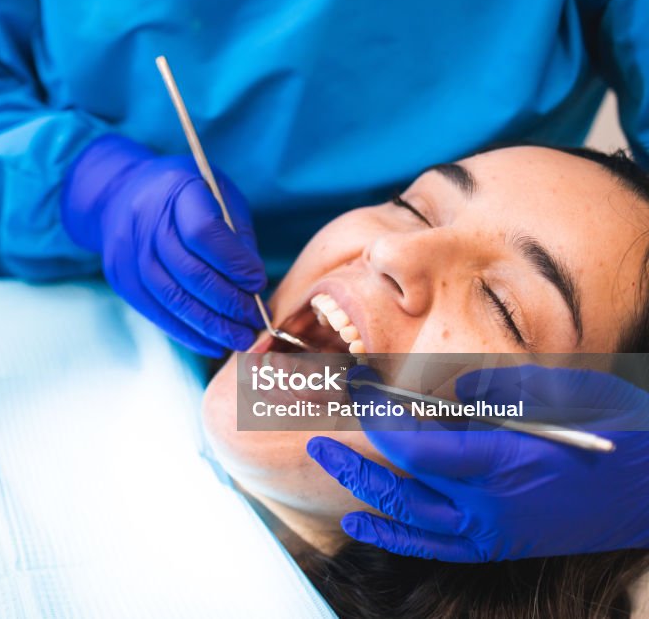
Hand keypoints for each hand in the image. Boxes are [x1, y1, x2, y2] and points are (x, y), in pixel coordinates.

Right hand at [61, 134, 265, 355]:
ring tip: (240, 338)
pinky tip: (213, 343)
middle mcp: (146, 222)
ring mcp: (128, 253)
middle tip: (255, 321)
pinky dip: (188, 333)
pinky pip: (157, 313)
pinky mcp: (121, 278)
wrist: (122, 194)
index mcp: (177, 191)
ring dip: (211, 325)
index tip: (258, 283)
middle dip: (228, 303)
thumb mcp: (219, 198)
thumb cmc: (185, 197)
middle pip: (190, 272)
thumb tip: (254, 289)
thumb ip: (237, 239)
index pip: (204, 233)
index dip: (234, 263)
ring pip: (173, 299)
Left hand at [307, 365, 648, 560]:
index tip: (361, 396)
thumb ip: (501, 388)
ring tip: (326, 463)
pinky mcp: (497, 545)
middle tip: (316, 437)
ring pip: (408, 519)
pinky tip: (358, 524)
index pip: (416, 448)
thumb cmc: (619, 431)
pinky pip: (431, 546)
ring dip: (362, 491)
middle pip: (400, 485)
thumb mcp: (569, 391)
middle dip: (352, 459)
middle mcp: (492, 505)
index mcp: (505, 461)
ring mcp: (493, 532)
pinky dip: (391, 537)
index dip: (378, 423)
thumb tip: (447, 391)